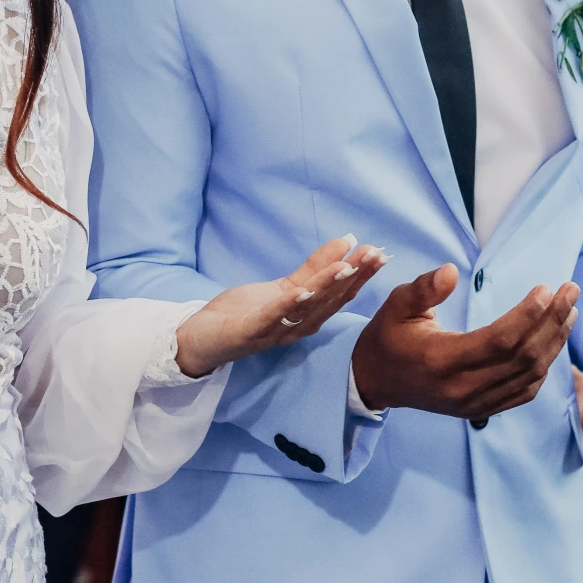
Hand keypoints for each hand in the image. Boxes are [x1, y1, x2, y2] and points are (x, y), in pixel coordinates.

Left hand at [174, 235, 386, 377]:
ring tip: (345, 266)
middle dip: (353, 277)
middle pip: (330, 300)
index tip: (379, 254)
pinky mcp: (249, 333)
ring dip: (326, 287)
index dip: (361, 275)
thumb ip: (313, 268)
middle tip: (373, 254)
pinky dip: (287, 306)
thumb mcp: (284, 287)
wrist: (202, 340)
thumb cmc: (244, 313)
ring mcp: (274, 332)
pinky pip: (271, 318)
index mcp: (307, 316)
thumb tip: (345, 242)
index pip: (339, 294)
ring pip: (306, 308)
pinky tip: (301, 292)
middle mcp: (297, 327)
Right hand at [351, 266, 579, 420]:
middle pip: (522, 358)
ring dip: (554, 342)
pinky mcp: (480, 410)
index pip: (499, 340)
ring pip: (529, 376)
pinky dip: (543, 367)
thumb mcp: (397, 305)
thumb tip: (451, 270)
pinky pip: (523, 392)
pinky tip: (552, 341)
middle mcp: (462, 388)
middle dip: (552, 322)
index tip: (546, 289)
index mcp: (442, 361)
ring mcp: (474, 404)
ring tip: (569, 311)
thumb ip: (424, 288)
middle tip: (570, 292)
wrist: (376, 381)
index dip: (528, 315)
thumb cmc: (388, 336)